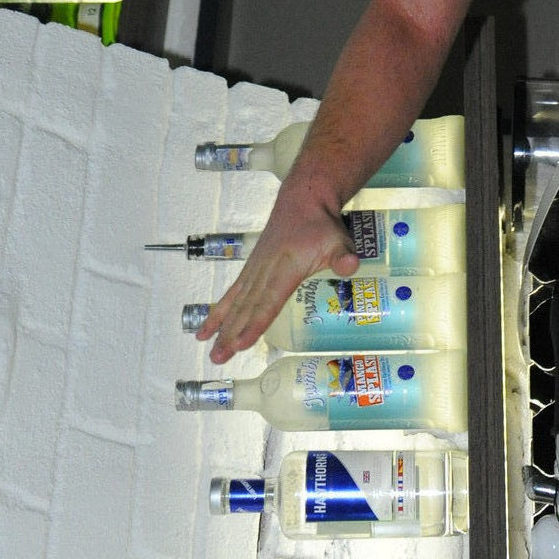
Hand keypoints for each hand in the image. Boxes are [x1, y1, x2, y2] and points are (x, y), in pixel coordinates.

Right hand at [194, 178, 360, 361]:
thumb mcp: (339, 239)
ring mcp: (256, 269)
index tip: (241, 343)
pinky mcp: (251, 269)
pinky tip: (206, 329)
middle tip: (218, 358)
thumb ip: (343, 256)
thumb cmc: (322, 225)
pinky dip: (219, 311)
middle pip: (247, 307)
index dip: (255, 323)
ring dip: (222, 327)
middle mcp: (266, 270)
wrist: (303, 200)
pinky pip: (232, 293)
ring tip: (211, 351)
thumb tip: (351, 265)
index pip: (269, 300)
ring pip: (236, 302)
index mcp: (287, 268)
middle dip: (232, 334)